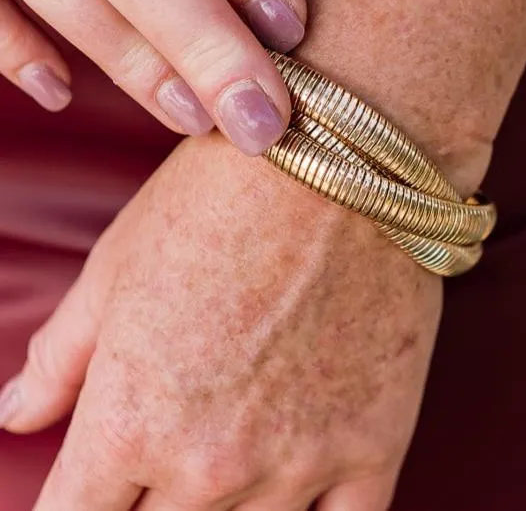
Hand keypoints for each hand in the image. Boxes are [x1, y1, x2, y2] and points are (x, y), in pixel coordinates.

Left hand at [0, 133, 442, 509]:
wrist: (341, 165)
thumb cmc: (222, 199)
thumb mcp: (118, 262)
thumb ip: (59, 357)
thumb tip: (17, 417)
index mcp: (129, 421)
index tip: (94, 491)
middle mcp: (209, 465)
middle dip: (146, 506)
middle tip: (165, 461)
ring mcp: (298, 462)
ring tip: (233, 459)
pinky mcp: (373, 445)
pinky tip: (298, 491)